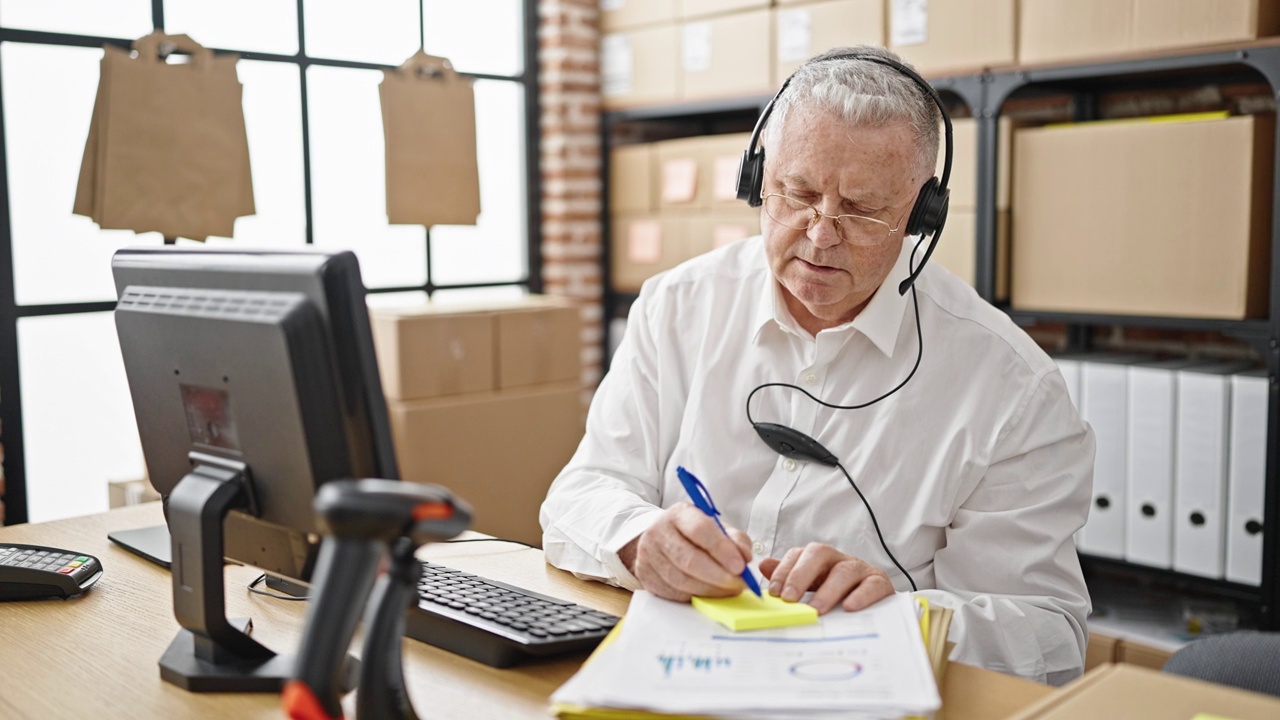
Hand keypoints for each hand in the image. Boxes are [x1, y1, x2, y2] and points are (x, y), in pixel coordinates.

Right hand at [618, 503, 753, 601]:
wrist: (662, 540)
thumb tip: (745, 557)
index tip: (740, 566)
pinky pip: (673, 593)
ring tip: (729, 591)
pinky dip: (695, 597)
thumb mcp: (717, 528)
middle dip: (718, 576)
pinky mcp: (644, 575)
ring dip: (710, 590)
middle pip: (689, 559)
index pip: (699, 529)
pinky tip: (710, 594)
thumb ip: (735, 539)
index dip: (721, 549)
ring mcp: (648, 555)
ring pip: (681, 580)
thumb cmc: (694, 534)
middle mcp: (658, 531)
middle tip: (739, 584)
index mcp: (679, 514)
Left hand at [759, 543, 894, 613]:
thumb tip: (763, 565)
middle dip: (800, 574)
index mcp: (820, 559)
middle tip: (789, 598)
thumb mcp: (813, 585)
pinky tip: (849, 607)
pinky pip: (871, 584)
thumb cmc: (840, 594)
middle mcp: (838, 559)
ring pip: (844, 570)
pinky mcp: (880, 582)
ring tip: (816, 608)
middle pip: (819, 554)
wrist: (878, 603)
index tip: (774, 592)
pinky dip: (860, 595)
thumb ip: (790, 575)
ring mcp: (860, 569)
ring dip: (828, 590)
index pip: (798, 554)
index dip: (784, 570)